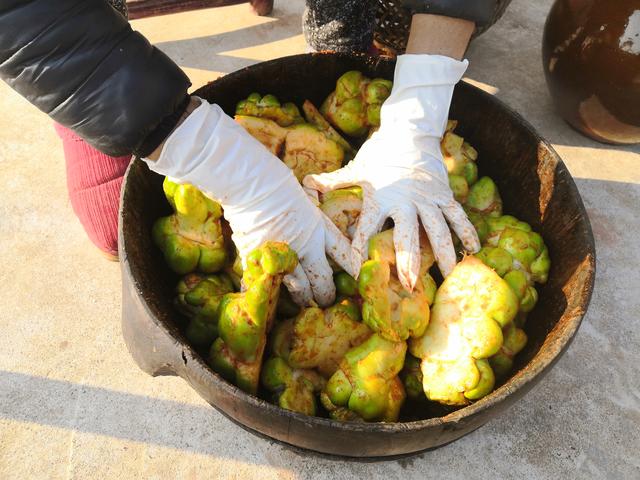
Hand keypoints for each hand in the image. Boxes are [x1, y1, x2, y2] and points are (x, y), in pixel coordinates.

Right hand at [143, 98, 354, 306]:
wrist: (252, 185)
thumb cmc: (277, 185)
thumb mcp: (304, 200)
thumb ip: (309, 219)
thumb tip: (308, 227)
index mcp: (320, 230)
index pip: (344, 254)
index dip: (352, 268)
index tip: (357, 278)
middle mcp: (306, 248)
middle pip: (322, 281)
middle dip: (325, 295)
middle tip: (325, 301)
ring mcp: (284, 258)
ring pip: (298, 289)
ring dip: (302, 298)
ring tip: (304, 303)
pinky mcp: (260, 262)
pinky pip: (265, 285)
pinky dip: (266, 293)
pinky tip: (268, 302)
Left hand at [304, 55, 479, 289]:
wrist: (409, 128)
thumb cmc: (380, 151)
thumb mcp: (356, 168)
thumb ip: (334, 180)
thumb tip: (306, 184)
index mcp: (380, 197)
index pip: (367, 228)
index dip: (361, 249)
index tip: (358, 271)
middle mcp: (405, 201)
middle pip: (408, 236)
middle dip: (409, 262)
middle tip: (410, 286)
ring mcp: (428, 198)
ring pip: (439, 230)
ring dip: (443, 254)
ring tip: (447, 278)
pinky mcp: (444, 193)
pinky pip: (457, 215)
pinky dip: (466, 231)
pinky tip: (472, 250)